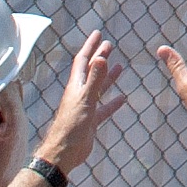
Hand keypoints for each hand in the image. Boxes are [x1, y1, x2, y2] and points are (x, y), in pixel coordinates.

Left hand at [33, 34, 122, 177]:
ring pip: (99, 88)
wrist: (64, 152)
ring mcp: (86, 107)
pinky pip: (104, 108)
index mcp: (76, 86)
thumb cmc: (71, 127)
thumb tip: (101, 58)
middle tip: (109, 44)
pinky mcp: (91, 120)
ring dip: (108, 77)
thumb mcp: (85, 101)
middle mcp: (80, 93)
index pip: (83, 60)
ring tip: (120, 66)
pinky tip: (122, 98)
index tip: (99, 33)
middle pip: (91, 71)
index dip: (90, 46)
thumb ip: (94, 80)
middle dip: (100, 57)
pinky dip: (113, 102)